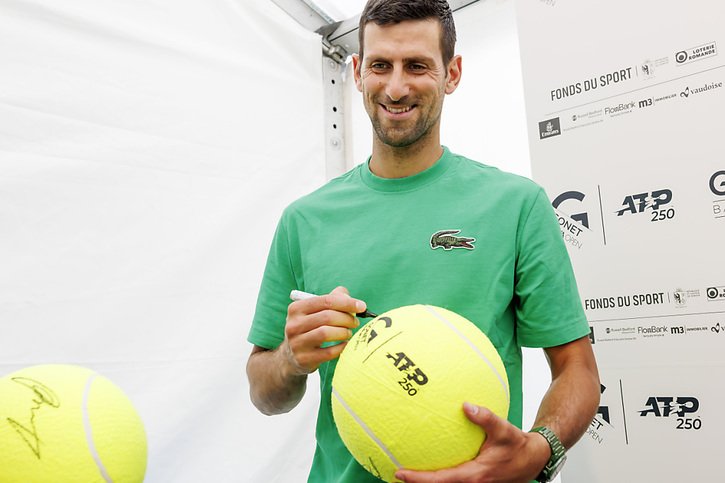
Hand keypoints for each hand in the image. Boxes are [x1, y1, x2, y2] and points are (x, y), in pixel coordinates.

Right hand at [282, 286, 364, 373]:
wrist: (292, 356)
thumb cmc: (310, 328)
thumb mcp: (315, 311)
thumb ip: (333, 299)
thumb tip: (349, 297)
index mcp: (296, 308)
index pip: (326, 301)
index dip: (347, 303)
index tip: (362, 306)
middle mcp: (293, 325)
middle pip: (327, 317)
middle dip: (347, 319)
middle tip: (355, 322)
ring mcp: (297, 343)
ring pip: (326, 333)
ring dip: (343, 332)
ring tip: (348, 333)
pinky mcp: (304, 359)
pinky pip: (328, 352)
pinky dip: (341, 347)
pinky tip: (344, 344)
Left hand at [395, 403, 550, 482]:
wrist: (532, 460)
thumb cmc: (517, 446)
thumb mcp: (504, 430)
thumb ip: (485, 418)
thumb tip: (466, 405)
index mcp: (474, 475)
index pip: (440, 480)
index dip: (419, 479)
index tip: (399, 473)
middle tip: (393, 474)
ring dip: (425, 481)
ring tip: (403, 471)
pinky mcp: (474, 481)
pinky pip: (450, 480)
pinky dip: (437, 476)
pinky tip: (427, 461)